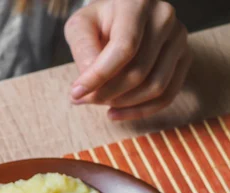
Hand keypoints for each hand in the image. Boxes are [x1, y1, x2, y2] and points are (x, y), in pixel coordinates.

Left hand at [64, 0, 191, 119]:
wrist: (125, 16)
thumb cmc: (100, 22)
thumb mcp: (81, 27)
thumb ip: (82, 50)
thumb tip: (89, 84)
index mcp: (137, 3)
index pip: (124, 49)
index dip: (99, 77)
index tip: (75, 94)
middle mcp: (164, 17)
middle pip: (138, 72)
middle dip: (107, 94)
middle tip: (85, 99)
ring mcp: (179, 38)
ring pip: (155, 87)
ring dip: (123, 104)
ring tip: (99, 102)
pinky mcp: (185, 58)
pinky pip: (166, 96)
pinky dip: (139, 111)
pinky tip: (116, 112)